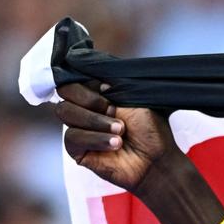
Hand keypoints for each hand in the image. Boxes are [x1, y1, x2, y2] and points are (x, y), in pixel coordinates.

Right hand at [55, 80, 181, 194]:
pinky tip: (114, 144)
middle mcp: (85, 109)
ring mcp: (80, 129)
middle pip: (65, 93)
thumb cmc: (150, 130)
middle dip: (91, 101)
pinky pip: (72, 137)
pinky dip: (95, 139)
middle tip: (115, 112)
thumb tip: (81, 61)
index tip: (106, 89)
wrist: (157, 161)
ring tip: (121, 131)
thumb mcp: (133, 96)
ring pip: (67, 113)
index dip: (86, 83)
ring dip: (96, 121)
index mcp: (96, 94)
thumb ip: (109, 79)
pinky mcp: (78, 150)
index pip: (73, 78)